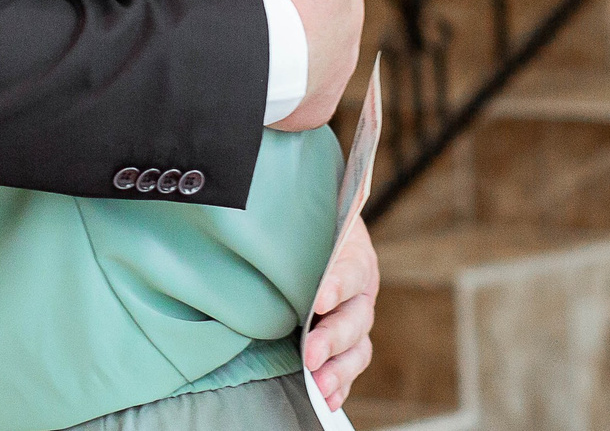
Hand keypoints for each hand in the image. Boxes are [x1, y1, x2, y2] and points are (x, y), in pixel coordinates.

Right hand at [248, 0, 361, 132]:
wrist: (264, 53)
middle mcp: (352, 33)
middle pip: (325, 18)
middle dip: (304, 15)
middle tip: (268, 13)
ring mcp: (337, 73)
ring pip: (316, 56)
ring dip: (297, 52)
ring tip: (264, 47)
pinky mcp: (319, 105)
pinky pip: (305, 95)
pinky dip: (291, 89)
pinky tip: (269, 79)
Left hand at [303, 215, 377, 406]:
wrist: (315, 234)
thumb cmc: (301, 227)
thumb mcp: (299, 218)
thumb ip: (285, 222)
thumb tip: (249, 210)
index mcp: (352, 253)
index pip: (349, 269)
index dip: (337, 285)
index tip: (319, 300)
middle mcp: (359, 289)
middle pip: (355, 317)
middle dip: (332, 339)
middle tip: (310, 354)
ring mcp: (356, 318)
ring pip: (357, 348)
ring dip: (338, 369)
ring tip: (319, 385)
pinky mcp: (349, 342)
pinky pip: (350, 366)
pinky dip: (340, 385)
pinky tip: (327, 399)